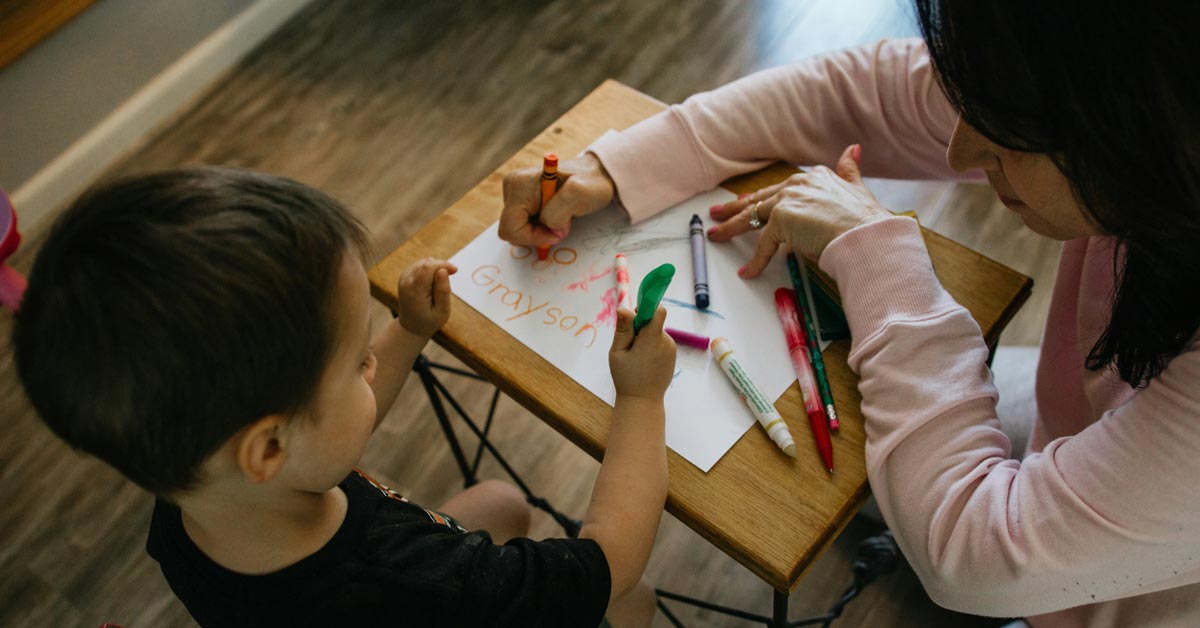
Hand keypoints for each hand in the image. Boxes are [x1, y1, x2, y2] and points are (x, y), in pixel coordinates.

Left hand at [395, 258, 456, 336]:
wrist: (412, 327)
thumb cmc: (429, 320)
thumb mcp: (442, 311)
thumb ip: (443, 291)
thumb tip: (443, 270)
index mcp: (415, 291)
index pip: (429, 267)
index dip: (444, 265)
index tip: (455, 271)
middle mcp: (406, 282)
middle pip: (426, 263)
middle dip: (441, 266)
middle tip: (448, 281)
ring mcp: (404, 278)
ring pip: (424, 262)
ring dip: (435, 269)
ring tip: (439, 285)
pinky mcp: (405, 276)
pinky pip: (420, 265)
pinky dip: (429, 270)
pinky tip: (432, 283)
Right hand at [498, 153, 615, 245]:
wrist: (595, 176)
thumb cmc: (591, 183)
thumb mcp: (580, 194)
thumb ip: (559, 212)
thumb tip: (549, 229)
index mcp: (520, 183)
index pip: (512, 227)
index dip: (534, 237)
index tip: (558, 232)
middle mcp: (512, 185)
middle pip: (510, 230)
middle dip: (536, 235)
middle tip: (560, 225)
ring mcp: (514, 193)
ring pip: (516, 230)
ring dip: (539, 231)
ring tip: (560, 217)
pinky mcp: (519, 200)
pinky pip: (522, 226)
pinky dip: (538, 228)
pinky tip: (553, 216)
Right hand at [609, 306, 675, 400]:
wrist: (643, 401)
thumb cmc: (626, 377)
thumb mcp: (618, 352)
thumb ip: (623, 329)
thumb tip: (623, 308)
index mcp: (652, 339)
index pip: (658, 311)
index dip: (647, 308)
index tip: (635, 315)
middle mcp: (666, 341)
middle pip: (654, 321)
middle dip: (641, 326)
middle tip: (628, 343)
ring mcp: (671, 349)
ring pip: (656, 332)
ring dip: (645, 337)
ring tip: (635, 356)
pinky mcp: (672, 355)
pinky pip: (660, 342)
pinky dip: (651, 345)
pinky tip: (643, 361)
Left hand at [708, 144, 891, 277]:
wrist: (867, 236)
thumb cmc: (867, 221)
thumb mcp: (859, 189)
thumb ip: (850, 171)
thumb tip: (853, 150)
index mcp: (814, 177)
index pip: (779, 188)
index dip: (761, 197)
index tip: (746, 201)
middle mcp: (798, 183)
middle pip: (759, 200)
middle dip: (735, 208)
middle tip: (717, 213)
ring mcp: (787, 200)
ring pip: (752, 216)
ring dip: (731, 227)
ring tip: (716, 236)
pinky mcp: (781, 220)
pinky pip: (763, 245)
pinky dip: (755, 261)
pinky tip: (748, 271)